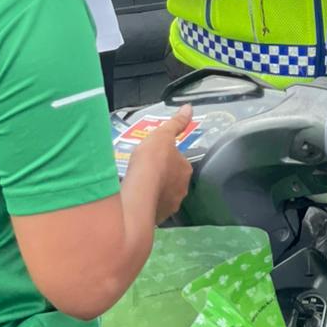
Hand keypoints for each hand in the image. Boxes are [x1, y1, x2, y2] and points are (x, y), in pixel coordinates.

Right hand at [127, 105, 193, 223]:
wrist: (139, 190)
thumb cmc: (152, 160)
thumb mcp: (163, 134)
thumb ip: (177, 123)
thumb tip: (189, 108)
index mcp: (186, 169)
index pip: (179, 162)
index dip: (167, 158)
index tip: (155, 157)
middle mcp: (183, 188)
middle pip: (173, 180)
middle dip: (163, 177)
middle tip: (146, 171)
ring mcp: (171, 205)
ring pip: (164, 196)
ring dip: (156, 192)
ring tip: (140, 186)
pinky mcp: (159, 218)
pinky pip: (154, 209)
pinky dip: (148, 205)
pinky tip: (137, 199)